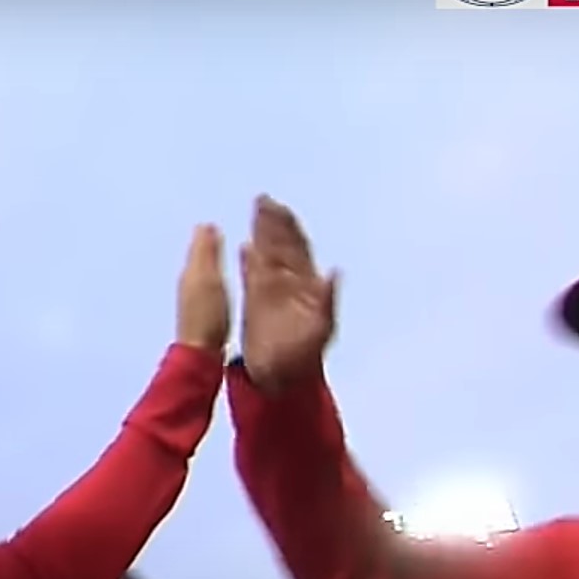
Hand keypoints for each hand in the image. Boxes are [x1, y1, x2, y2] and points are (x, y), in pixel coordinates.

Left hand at [175, 223, 230, 352]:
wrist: (202, 352)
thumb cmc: (206, 314)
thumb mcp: (207, 279)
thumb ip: (206, 253)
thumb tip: (204, 226)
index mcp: (189, 274)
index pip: (196, 248)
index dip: (206, 236)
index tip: (215, 223)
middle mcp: (188, 286)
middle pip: (198, 261)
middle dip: (208, 247)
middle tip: (220, 232)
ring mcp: (195, 303)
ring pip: (203, 275)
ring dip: (212, 263)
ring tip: (225, 251)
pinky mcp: (205, 317)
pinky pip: (210, 290)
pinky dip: (215, 281)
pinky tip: (223, 283)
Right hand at [240, 195, 337, 389]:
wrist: (283, 379)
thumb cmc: (305, 357)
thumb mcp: (322, 328)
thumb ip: (328, 299)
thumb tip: (333, 271)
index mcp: (306, 286)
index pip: (296, 248)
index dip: (288, 227)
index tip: (277, 207)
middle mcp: (290, 284)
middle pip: (281, 246)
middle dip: (273, 222)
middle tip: (262, 199)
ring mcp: (274, 293)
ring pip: (266, 256)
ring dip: (261, 234)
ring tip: (255, 212)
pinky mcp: (258, 304)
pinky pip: (253, 275)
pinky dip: (250, 260)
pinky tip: (245, 247)